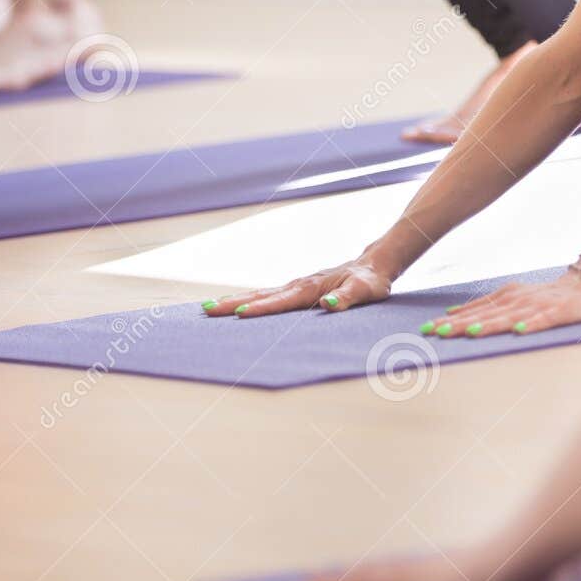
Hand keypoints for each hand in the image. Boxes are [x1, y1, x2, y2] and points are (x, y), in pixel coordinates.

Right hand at [204, 254, 393, 317]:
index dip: (260, 308)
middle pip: (260, 295)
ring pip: (260, 293)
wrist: (374, 265)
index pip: (280, 301)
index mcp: (310, 288)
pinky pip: (268, 295)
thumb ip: (347, 299)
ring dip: (234, 300)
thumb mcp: (365, 291)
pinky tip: (237, 306)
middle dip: (232, 303)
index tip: (237, 314)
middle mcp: (298, 285)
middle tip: (205, 309)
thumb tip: (327, 304)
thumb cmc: (370, 281)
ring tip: (209, 307)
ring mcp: (296, 286)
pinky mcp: (297, 289)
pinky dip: (249, 300)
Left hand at [421, 267, 580, 338]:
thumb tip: (453, 313)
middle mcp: (518, 300)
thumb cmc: (547, 295)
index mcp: (506, 297)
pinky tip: (519, 331)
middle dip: (460, 324)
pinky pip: (544, 320)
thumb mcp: (513, 297)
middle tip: (436, 333)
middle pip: (485, 315)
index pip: (474, 311)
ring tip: (469, 333)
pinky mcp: (560, 312)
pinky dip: (532, 325)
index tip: (428, 329)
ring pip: (509, 318)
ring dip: (489, 325)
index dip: (451, 320)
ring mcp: (539, 306)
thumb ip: (486, 306)